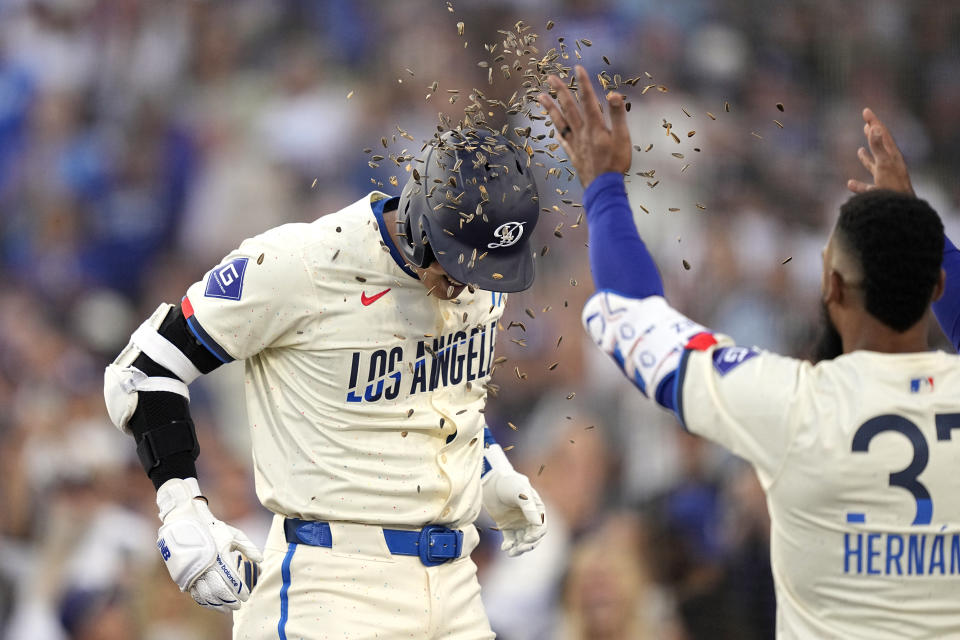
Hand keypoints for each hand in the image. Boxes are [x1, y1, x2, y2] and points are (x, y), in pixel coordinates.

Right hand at [156, 478, 262, 611]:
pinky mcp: (184, 576)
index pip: (233, 580)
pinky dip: (205, 602)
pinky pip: (195, 594)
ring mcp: (194, 572)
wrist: (186, 523)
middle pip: (220, 591)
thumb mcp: (234, 534)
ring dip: (218, 605)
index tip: (247, 596)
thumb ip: (248, 547)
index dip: (241, 591)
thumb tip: (261, 560)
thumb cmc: (214, 529)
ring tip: (227, 609)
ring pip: (207, 595)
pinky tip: (213, 604)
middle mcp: (207, 567)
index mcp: (221, 557)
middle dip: (231, 601)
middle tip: (239, 605)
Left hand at [483, 470, 546, 556]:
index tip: (527, 539)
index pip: (541, 528)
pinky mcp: (506, 527)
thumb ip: (529, 507)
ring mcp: (518, 523)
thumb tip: (538, 523)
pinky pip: (510, 540)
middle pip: (533, 538)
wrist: (491, 481)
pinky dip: (509, 546)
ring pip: (522, 541)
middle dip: (528, 545)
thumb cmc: (509, 483)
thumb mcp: (520, 492)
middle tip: (520, 548)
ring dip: (519, 548)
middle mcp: (529, 519)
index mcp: (537, 510)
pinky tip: (504, 547)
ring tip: (511, 552)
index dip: (536, 536)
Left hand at [538, 65, 631, 187]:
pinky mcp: (573, 155)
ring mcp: (575, 143)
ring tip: (540, 97)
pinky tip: (553, 128)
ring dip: (550, 108)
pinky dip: (557, 132)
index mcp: (595, 126)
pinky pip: (563, 140)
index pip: (588, 100)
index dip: (583, 83)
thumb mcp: (623, 138)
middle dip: (560, 91)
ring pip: (560, 122)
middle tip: (550, 77)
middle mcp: (582, 132)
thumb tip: (613, 94)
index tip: (577, 68)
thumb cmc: (616, 163)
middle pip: (569, 108)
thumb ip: (618, 115)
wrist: (603, 187)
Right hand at [847, 108, 913, 195]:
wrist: (901, 209)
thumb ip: (878, 146)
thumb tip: (874, 127)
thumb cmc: (893, 186)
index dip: (874, 121)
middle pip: (880, 145)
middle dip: (872, 133)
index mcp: (891, 155)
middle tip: (866, 120)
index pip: (882, 134)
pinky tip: (850, 183)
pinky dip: (858, 183)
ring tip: (860, 148)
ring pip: (874, 163)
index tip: (866, 110)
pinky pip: (867, 184)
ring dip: (867, 155)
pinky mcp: (879, 191)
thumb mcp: (884, 163)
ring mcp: (885, 177)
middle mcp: (889, 164)